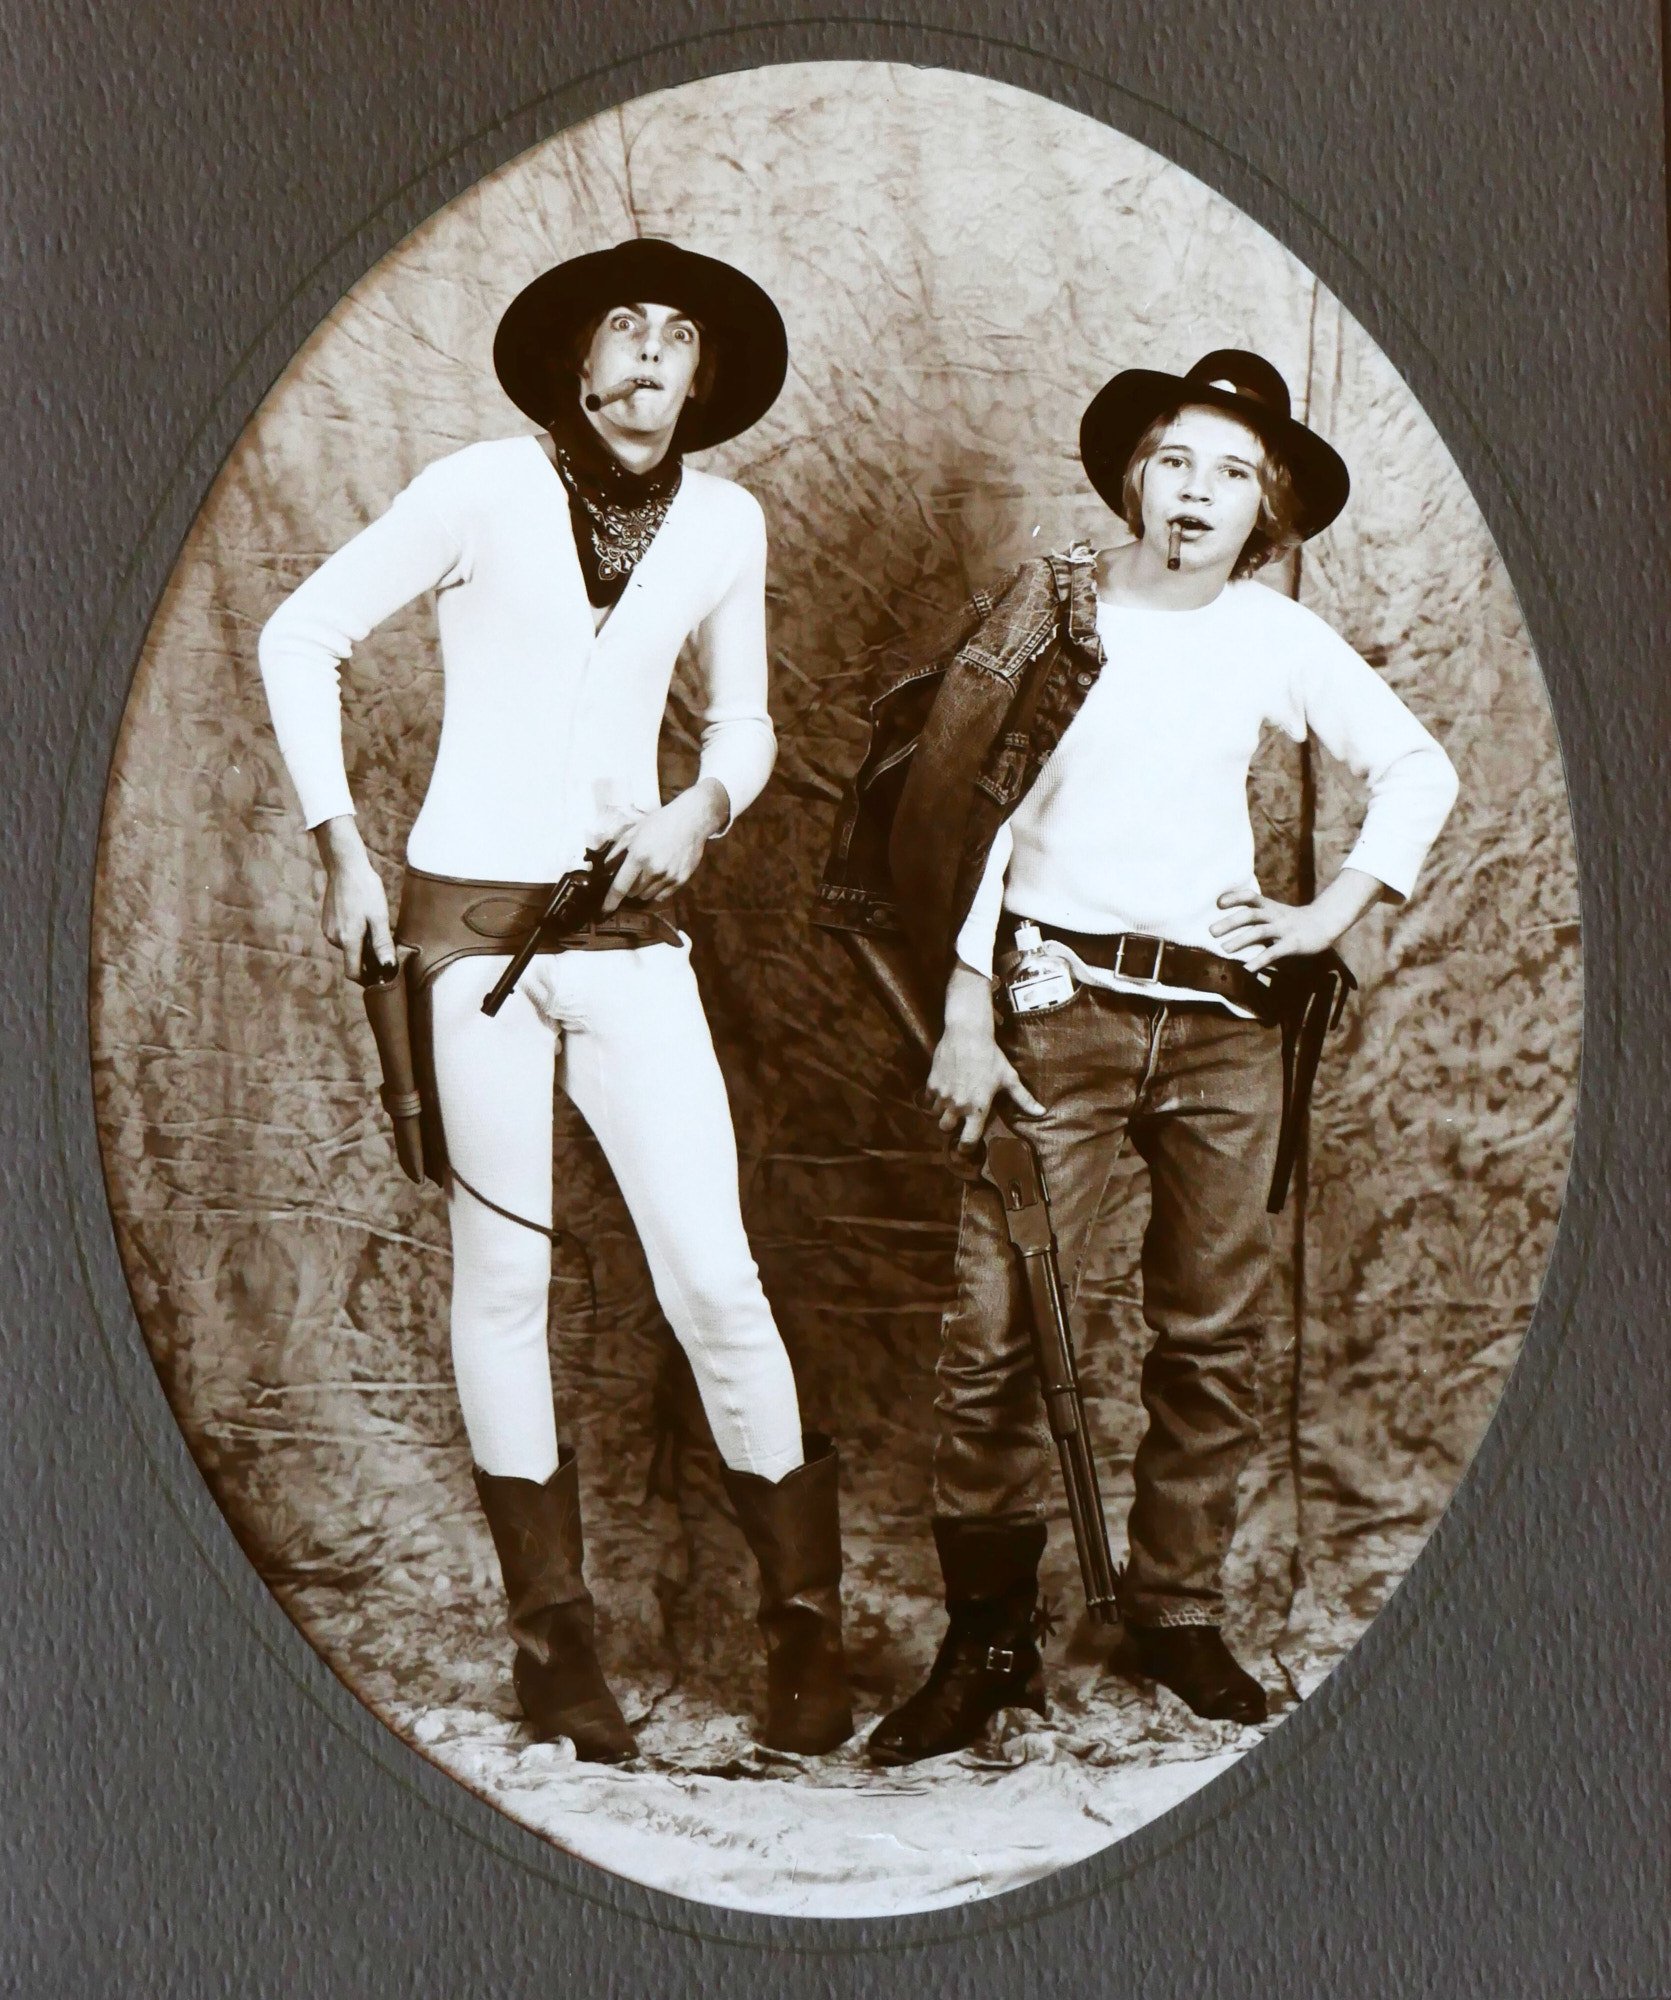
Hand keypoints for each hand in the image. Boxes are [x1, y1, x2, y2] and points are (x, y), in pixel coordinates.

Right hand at [313, 815, 393, 979]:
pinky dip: (354, 936)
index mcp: (347, 940)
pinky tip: (364, 920)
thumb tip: (388, 967)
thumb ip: (382, 944)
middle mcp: (334, 938)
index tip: (382, 977)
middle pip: (352, 960)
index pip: (353, 973)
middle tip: (386, 947)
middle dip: (368, 960)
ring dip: (362, 946)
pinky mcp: (327, 922)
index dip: (367, 980)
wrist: (345, 866)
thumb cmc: (365, 889)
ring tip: (375, 928)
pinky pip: (343, 937)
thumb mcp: (379, 916)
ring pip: (348, 948)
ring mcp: (328, 930)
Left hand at [601, 779, 728, 911]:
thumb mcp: (633, 832)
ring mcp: (668, 877)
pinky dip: (656, 890)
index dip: (610, 901)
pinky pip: (662, 896)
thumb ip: (617, 852)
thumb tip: (606, 869)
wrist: (690, 820)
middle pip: (632, 892)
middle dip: (629, 885)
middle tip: (634, 872)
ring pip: (646, 895)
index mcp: (638, 857)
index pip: (620, 886)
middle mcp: (653, 870)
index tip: (603, 910)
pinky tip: (660, 876)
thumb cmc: (659, 823)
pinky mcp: (681, 880)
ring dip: (642, 888)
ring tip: (649, 871)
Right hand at [924, 966, 1046, 1149]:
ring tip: (950, 1104)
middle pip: (946, 1129)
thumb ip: (1023, 1099)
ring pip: (936, 1115)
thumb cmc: (991, 1057)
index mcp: (977, 1109)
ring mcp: (942, 1095)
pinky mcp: (932, 1084)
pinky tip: (942, 1091)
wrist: (967, 1034)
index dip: (966, 1148)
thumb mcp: (1009, 1078)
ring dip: (942, 1112)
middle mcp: (957, 1106)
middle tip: (958, 1119)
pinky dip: (933, 1099)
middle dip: (951, 1127)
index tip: (965, 1148)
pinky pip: (927, 1100)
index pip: (968, 1140)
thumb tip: (1041, 1112)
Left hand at [1209, 868, 1378, 971]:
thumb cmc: (1294, 920)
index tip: (1218, 903)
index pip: (1250, 896)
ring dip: (1240, 940)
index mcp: (1270, 907)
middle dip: (1230, 923)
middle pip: (1250, 915)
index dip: (1234, 897)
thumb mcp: (1276, 913)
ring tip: (1224, 950)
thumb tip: (1229, 923)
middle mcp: (1275, 915)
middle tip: (1211, 932)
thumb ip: (1257, 916)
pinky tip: (1248, 968)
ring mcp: (1284, 929)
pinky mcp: (1293, 944)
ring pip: (1260, 932)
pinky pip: (1274, 952)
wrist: (1326, 923)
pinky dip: (1260, 960)